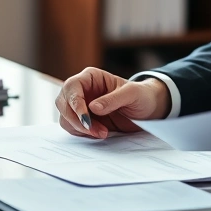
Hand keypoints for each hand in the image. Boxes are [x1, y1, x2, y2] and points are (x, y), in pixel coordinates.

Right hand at [54, 67, 171, 138]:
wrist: (147, 110)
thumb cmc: (141, 96)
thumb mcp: (132, 94)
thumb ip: (113, 99)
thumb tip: (92, 107)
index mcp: (91, 77)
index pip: (72, 86)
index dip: (75, 103)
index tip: (86, 118)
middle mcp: (82, 90)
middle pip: (63, 102)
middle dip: (76, 119)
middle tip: (94, 129)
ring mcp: (81, 105)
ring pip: (65, 117)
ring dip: (80, 128)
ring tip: (102, 132)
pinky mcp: (83, 119)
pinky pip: (72, 127)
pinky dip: (82, 133)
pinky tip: (99, 133)